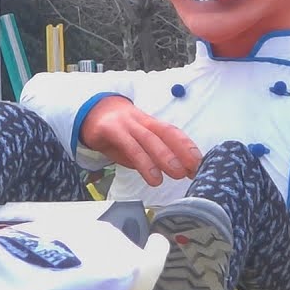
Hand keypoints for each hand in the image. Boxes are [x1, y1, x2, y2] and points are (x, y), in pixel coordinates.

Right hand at [79, 96, 200, 185]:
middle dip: (182, 151)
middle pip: (165, 134)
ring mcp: (127, 124)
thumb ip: (151, 156)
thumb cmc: (118, 133)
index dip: (187, 147)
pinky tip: (152, 176)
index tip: (200, 163)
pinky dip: (143, 160)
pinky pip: (129, 145)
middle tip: (194, 169)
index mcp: (152, 124)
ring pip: (149, 139)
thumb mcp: (136, 144)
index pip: (173, 133)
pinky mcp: (110, 130)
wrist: (90, 113)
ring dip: (165, 157)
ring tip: (177, 174)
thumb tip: (176, 170)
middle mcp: (142, 121)